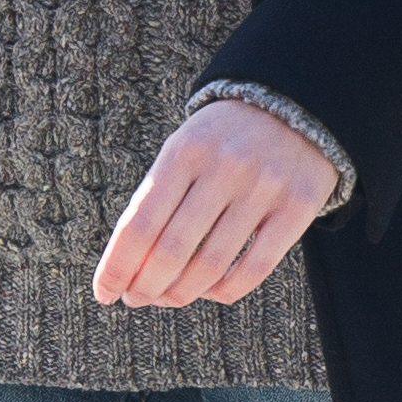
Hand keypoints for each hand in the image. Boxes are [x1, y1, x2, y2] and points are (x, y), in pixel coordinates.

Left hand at [92, 101, 337, 311]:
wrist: (292, 102)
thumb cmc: (221, 138)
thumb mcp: (184, 148)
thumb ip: (157, 199)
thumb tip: (128, 267)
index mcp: (185, 148)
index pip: (139, 223)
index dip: (116, 267)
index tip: (103, 293)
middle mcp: (224, 166)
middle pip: (171, 251)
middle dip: (144, 287)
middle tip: (133, 299)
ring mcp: (263, 187)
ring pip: (210, 267)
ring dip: (180, 294)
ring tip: (166, 298)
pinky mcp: (298, 206)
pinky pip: (254, 269)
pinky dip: (224, 291)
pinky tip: (209, 292)